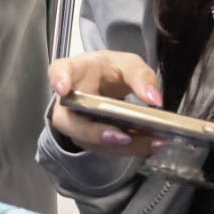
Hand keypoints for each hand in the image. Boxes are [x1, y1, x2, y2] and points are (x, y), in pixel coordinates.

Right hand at [48, 51, 164, 158]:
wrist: (107, 86)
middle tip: (120, 136)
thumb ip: (141, 76)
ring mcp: (75, 123)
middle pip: (68, 120)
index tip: (63, 88)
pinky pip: (104, 148)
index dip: (59, 79)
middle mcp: (68, 100)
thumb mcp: (129, 64)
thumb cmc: (110, 71)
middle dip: (92, 132)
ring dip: (119, 145)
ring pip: (88, 141)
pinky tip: (150, 144)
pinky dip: (129, 148)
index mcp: (75, 71)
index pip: (58, 71)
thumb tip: (154, 100)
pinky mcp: (89, 139)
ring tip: (151, 142)